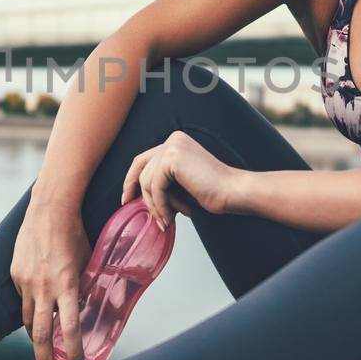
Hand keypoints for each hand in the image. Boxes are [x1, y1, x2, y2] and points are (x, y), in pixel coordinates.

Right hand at [9, 198, 91, 359]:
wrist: (49, 209)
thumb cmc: (74, 234)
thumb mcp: (86, 263)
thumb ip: (83, 287)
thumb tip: (81, 307)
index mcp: (67, 286)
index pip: (70, 329)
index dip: (74, 352)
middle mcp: (44, 288)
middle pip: (41, 336)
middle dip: (46, 359)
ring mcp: (26, 282)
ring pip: (29, 320)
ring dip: (37, 336)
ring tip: (45, 344)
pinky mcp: (15, 274)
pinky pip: (22, 299)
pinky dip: (31, 307)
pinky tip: (38, 304)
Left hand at [122, 130, 241, 229]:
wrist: (233, 192)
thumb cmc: (212, 192)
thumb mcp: (181, 184)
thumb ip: (162, 182)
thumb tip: (135, 195)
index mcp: (176, 142)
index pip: (144, 160)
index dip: (132, 179)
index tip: (127, 198)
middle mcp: (172, 140)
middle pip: (141, 168)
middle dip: (136, 191)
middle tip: (131, 208)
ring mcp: (172, 147)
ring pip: (147, 181)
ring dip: (156, 205)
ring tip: (168, 219)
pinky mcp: (172, 158)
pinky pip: (155, 187)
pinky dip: (160, 206)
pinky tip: (170, 218)